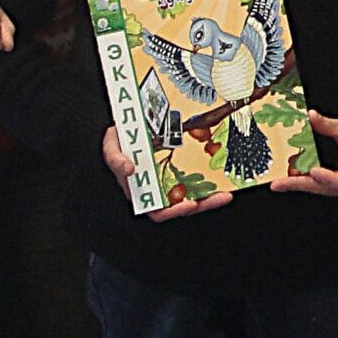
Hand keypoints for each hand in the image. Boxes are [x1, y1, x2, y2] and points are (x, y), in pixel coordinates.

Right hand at [100, 125, 235, 220]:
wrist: (129, 125)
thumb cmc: (119, 140)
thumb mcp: (111, 146)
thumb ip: (115, 158)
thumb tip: (129, 169)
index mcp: (141, 190)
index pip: (158, 212)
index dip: (174, 212)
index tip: (190, 205)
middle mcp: (159, 188)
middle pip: (182, 205)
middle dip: (204, 204)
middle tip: (222, 197)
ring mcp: (172, 178)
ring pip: (194, 194)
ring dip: (211, 195)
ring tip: (227, 191)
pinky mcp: (182, 167)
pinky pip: (198, 176)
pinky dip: (211, 178)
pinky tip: (222, 174)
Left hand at [272, 112, 337, 196]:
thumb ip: (328, 124)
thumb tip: (310, 116)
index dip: (328, 179)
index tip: (314, 171)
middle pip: (328, 189)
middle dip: (302, 184)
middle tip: (280, 184)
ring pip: (322, 189)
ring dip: (301, 184)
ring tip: (280, 181)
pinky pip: (322, 186)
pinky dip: (306, 181)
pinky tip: (291, 178)